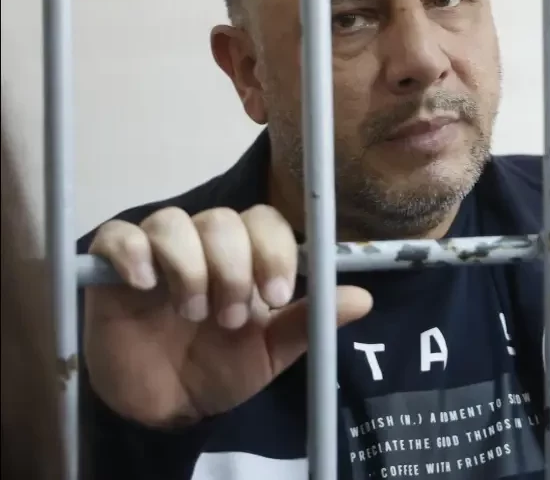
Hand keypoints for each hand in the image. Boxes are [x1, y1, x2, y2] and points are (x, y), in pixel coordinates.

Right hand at [84, 205, 372, 427]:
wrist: (165, 406)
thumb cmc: (220, 370)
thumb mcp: (270, 352)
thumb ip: (309, 322)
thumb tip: (362, 298)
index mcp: (245, 256)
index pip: (264, 221)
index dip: (272, 250)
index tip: (275, 295)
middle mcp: (203, 243)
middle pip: (223, 220)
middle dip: (233, 268)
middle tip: (230, 317)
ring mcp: (157, 251)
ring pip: (174, 223)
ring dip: (190, 267)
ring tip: (193, 314)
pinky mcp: (112, 267)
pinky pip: (118, 237)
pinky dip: (133, 253)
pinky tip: (145, 284)